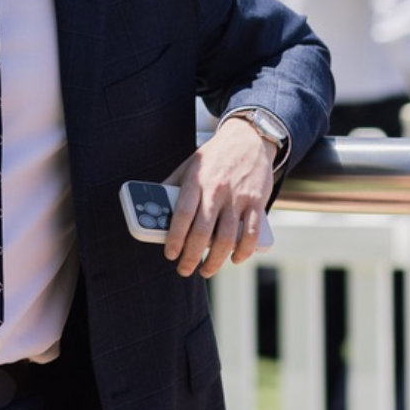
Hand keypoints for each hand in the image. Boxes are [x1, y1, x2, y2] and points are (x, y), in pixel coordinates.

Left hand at [162, 118, 275, 277]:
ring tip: (206, 270)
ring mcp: (238, 197)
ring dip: (216, 261)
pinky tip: (234, 258)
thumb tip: (153, 204)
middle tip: (184, 269)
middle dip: (191, 257)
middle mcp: (217, 190)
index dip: (174, 238)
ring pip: (227, 238)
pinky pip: (251, 233)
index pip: (182, 214)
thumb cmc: (215, 156)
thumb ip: (173, 185)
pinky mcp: (256, 202)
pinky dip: (243, 251)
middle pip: (202, 232)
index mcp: (196, 181)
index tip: (170, 254)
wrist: (249, 138)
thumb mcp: (189, 164)